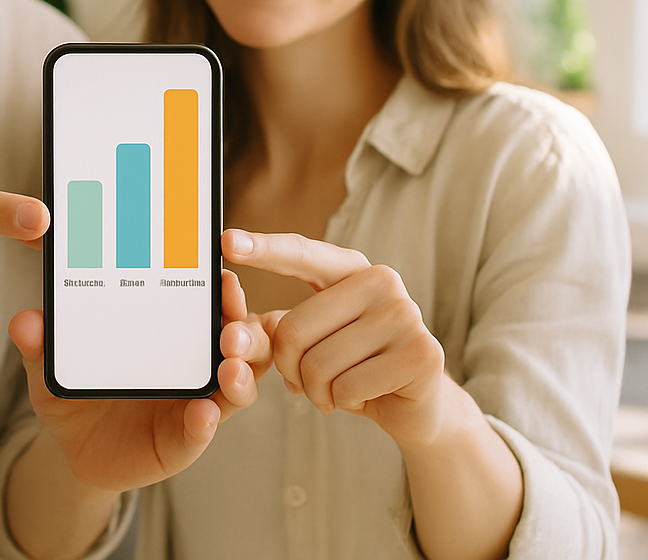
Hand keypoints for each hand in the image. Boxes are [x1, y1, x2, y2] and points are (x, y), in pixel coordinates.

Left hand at [7, 269, 271, 492]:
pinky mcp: (184, 440)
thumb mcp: (52, 365)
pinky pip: (203, 431)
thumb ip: (39, 345)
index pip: (213, 302)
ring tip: (228, 366)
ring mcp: (197, 401)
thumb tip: (24, 321)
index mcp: (175, 329)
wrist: (76, 449)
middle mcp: (197, 361)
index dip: (225, 289)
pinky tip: (201, 414)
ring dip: (241, 373)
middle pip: (242, 339)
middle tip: (231, 323)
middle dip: (245, 327)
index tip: (223, 272)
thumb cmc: (77, 391)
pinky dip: (205, 423)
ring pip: (239, 384)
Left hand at [222, 228, 445, 446]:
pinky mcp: (421, 353)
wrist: (417, 406)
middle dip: (290, 368)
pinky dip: (343, 403)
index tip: (226, 241)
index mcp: (352, 268)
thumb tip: (234, 333)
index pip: (301, 254)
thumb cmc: (356, 366)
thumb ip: (277, 330)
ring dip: (317, 391)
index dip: (263, 249)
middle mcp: (382, 281)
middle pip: (294, 329)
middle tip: (307, 380)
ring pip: (318, 364)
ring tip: (338, 389)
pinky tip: (365, 397)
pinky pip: (347, 388)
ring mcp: (405, 313)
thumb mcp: (313, 341)